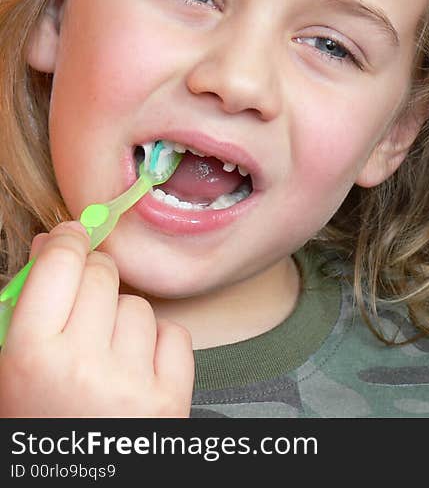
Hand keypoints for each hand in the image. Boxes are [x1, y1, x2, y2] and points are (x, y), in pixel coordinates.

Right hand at [0, 221, 192, 415]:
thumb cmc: (40, 430)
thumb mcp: (8, 375)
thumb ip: (24, 312)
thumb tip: (54, 247)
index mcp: (30, 359)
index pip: (60, 266)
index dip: (67, 242)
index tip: (71, 236)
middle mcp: (82, 366)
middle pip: (103, 275)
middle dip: (92, 279)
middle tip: (82, 304)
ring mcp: (132, 383)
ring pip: (138, 305)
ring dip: (123, 318)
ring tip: (105, 355)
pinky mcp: (172, 397)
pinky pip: (174, 333)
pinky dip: (159, 344)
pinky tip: (136, 369)